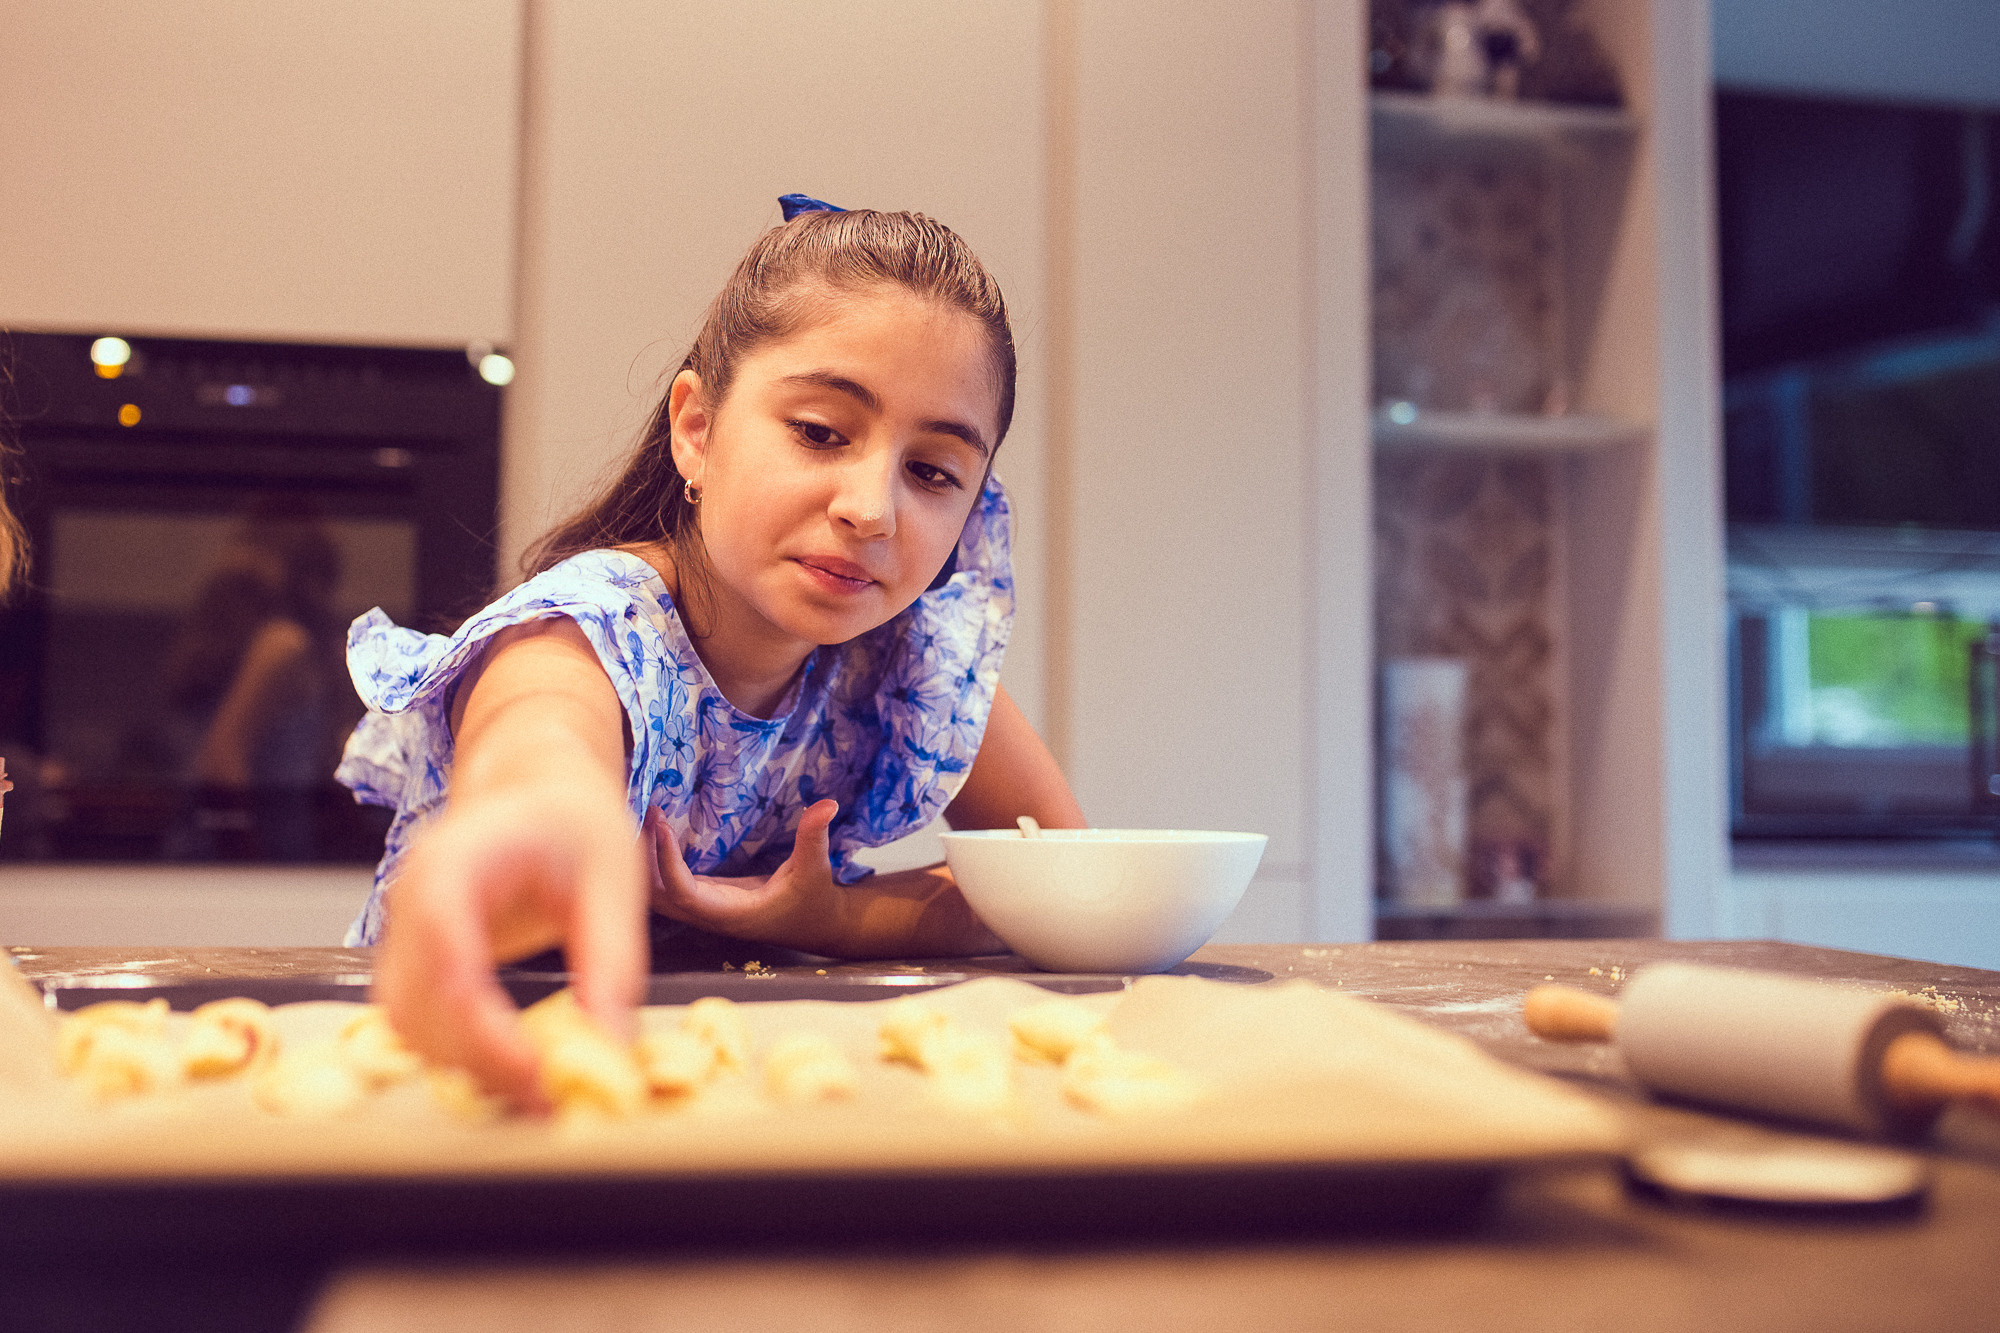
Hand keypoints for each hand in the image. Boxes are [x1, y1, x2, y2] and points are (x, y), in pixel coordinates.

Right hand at [373, 785, 647, 1109]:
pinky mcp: (414, 961)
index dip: (479, 1018)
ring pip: (406, 1023)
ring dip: (464, 1065)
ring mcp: (404, 932)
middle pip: (416, 1000)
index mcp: (456, 861)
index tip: (534, 1067)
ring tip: (539, 1093)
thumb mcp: (615, 877)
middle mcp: (413, 899)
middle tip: (549, 1098)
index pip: (445, 947)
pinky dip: (458, 1053)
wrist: (538, 792)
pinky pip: (417, 1020)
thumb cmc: (576, 824)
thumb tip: (612, 1048)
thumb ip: (613, 959)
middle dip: (478, 1057)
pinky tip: (516, 1068)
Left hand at [645, 800, 846, 953]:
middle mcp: (708, 915)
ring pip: (655, 894)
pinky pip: (665, 885)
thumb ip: (814, 837)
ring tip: (644, 817)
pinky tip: (654, 829)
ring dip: (644, 860)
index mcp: (731, 913)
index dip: (667, 862)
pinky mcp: (702, 898)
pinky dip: (653, 861)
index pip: (684, 893)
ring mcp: (702, 909)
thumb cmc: (813, 900)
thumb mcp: (816, 868)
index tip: (661, 824)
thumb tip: (827, 804)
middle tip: (645, 813)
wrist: (815, 925)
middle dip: (643, 859)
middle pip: (656, 897)